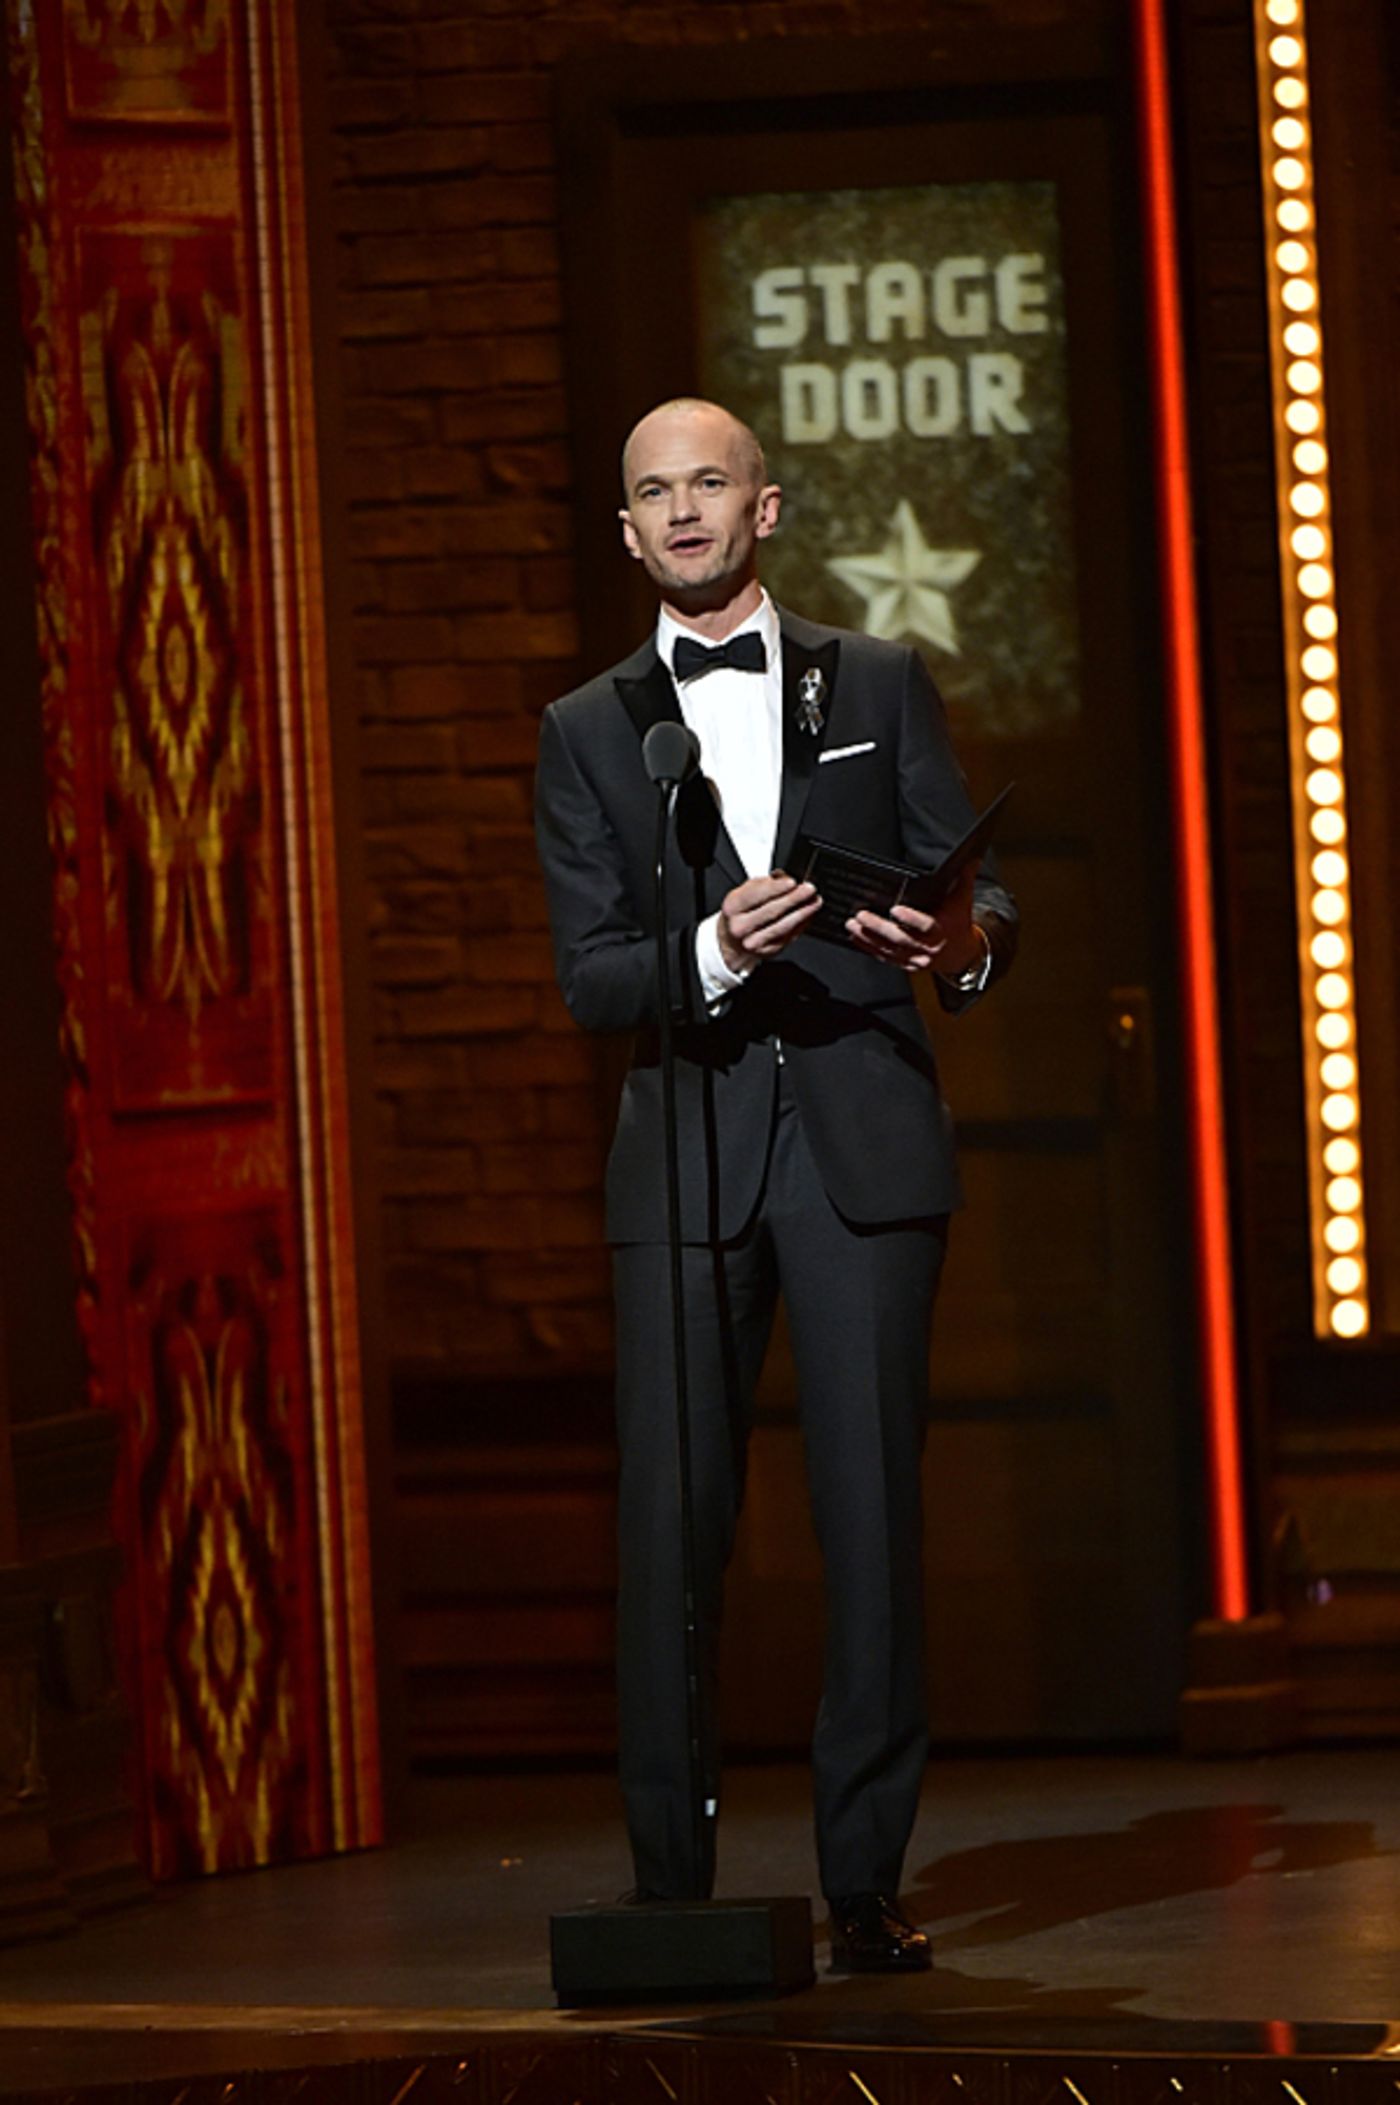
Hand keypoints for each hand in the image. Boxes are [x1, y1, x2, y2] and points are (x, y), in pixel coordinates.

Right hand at [717, 871, 820, 971]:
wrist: (733, 939)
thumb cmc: (742, 911)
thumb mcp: (746, 892)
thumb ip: (765, 884)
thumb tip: (786, 879)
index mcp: (732, 907)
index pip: (754, 895)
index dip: (775, 888)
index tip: (792, 882)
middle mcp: (740, 927)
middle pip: (771, 911)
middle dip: (793, 899)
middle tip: (809, 889)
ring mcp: (753, 942)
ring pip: (782, 926)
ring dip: (802, 913)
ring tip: (814, 902)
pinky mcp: (767, 952)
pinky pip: (788, 937)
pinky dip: (801, 925)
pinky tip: (808, 915)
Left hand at [847, 863, 980, 974]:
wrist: (961, 955)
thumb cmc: (958, 924)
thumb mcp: (963, 900)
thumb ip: (965, 878)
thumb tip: (972, 859)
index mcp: (942, 932)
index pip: (926, 926)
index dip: (910, 919)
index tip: (895, 909)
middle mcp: (928, 948)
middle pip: (900, 939)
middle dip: (878, 927)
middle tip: (861, 915)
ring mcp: (915, 959)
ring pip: (889, 949)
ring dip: (868, 937)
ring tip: (852, 924)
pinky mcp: (905, 964)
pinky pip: (884, 957)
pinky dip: (868, 948)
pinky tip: (855, 937)